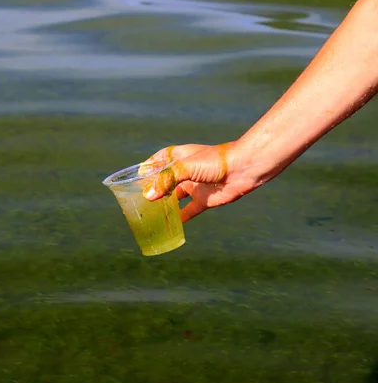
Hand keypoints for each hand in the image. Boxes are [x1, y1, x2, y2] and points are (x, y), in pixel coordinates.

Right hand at [139, 142, 259, 222]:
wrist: (244, 169)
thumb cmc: (215, 161)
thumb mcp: (187, 167)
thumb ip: (167, 180)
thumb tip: (149, 196)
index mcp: (180, 156)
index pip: (160, 159)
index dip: (149, 166)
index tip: (137, 176)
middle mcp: (186, 171)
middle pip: (165, 180)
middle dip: (154, 188)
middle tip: (139, 198)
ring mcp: (195, 186)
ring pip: (175, 196)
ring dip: (165, 204)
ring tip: (151, 213)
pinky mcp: (204, 200)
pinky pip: (189, 211)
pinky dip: (181, 218)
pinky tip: (171, 225)